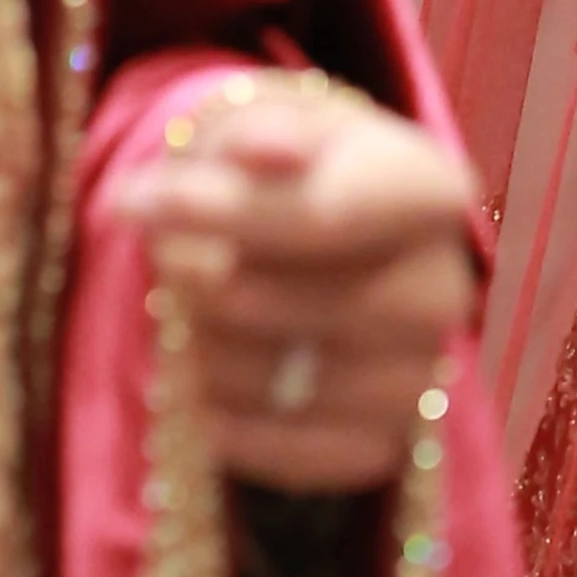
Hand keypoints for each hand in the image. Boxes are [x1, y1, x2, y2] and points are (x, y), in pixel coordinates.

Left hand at [105, 86, 481, 493]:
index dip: (223, 211)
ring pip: (271, 383)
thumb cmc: (283, 174)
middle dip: (200, 279)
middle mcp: (443, 290)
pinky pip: (280, 452)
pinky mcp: (386, 446)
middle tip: (167, 255)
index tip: (133, 201)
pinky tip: (215, 371)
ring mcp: (420, 376)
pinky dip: (226, 416)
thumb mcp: (265, 125)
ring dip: (205, 347)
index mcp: (431, 191)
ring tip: (200, 311)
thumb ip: (259, 130)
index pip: (327, 215)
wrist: (316, 250)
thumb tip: (262, 149)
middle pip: (286, 304)